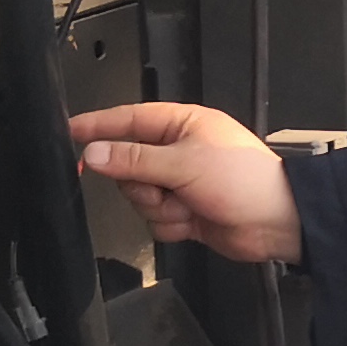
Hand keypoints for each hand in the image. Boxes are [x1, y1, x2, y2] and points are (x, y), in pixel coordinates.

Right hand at [70, 100, 305, 262]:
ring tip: (187, 206)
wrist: (277, 223)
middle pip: (127, 165)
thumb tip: (94, 153)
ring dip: (159, 208)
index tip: (69, 132)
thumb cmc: (243, 181)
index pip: (128, 120)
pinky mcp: (185, 210)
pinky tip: (194, 221)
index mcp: (182, 124)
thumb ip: (134, 160)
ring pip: (139, 197)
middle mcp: (179, 150)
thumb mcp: (183, 164)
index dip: (98, 126)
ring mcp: (181, 182)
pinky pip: (155, 220)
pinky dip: (171, 225)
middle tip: (163, 189)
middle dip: (140, 184)